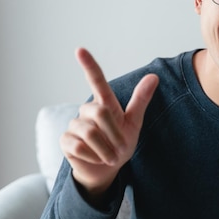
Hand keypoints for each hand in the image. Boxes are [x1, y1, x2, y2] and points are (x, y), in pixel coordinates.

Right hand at [60, 47, 158, 205]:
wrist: (107, 169)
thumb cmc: (120, 143)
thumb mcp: (134, 122)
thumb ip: (140, 100)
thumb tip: (153, 76)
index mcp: (104, 103)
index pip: (96, 80)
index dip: (89, 65)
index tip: (80, 49)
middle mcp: (86, 111)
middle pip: (99, 112)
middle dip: (114, 134)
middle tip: (120, 149)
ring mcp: (74, 125)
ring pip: (90, 133)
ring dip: (105, 149)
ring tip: (109, 156)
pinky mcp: (65, 141)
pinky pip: (80, 147)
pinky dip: (94, 157)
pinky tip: (95, 159)